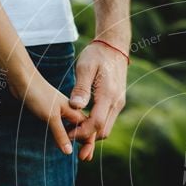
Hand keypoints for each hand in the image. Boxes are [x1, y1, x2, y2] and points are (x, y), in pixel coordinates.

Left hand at [8, 69, 88, 154]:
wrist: (24, 79)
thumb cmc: (38, 94)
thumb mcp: (50, 117)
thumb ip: (60, 134)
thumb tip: (69, 152)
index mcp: (76, 110)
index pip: (89, 129)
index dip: (88, 143)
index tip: (83, 157)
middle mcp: (72, 110)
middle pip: (85, 129)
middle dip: (86, 143)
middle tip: (83, 158)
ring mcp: (64, 109)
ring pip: (76, 127)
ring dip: (78, 139)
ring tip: (77, 152)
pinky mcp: (55, 110)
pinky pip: (67, 124)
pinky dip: (69, 133)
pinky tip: (64, 138)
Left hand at [66, 41, 128, 161]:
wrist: (114, 47)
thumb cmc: (97, 55)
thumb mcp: (85, 68)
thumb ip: (81, 89)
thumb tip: (76, 107)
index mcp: (108, 95)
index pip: (96, 123)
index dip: (81, 133)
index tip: (66, 133)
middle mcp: (116, 103)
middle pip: (102, 131)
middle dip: (86, 138)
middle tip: (67, 137)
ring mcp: (118, 104)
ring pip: (105, 128)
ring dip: (90, 134)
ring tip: (72, 133)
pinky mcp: (116, 103)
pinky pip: (106, 121)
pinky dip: (94, 127)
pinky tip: (81, 124)